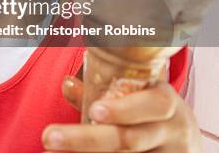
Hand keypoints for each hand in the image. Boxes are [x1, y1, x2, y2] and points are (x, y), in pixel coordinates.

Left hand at [42, 76, 201, 151]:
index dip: (124, 109)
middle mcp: (171, 132)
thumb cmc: (149, 111)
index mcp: (167, 103)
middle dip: (86, 139)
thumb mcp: (136, 97)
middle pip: (130, 140)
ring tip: (50, 152)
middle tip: (49, 136)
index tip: (95, 111)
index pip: (154, 105)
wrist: (180, 141)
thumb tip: (68, 84)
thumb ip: (102, 92)